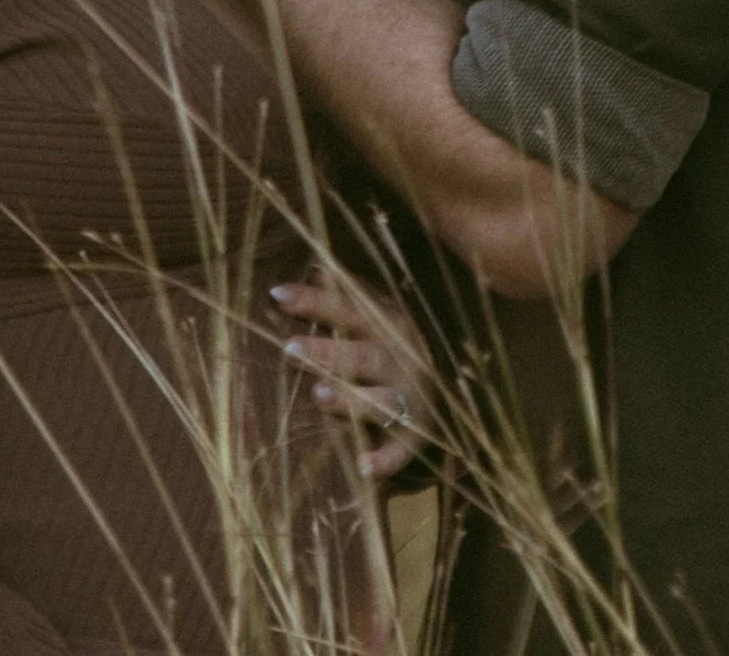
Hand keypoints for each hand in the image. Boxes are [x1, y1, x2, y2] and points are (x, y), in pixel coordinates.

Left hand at [272, 272, 431, 480]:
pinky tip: (364, 466)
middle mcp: (399, 358)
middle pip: (362, 354)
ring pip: (382, 399)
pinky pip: (403, 450)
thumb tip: (310, 262)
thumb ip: (343, 294)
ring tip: (319, 397)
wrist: (452, 384)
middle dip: (328, 353)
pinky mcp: (418, 435)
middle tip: (290, 351)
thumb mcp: (374, 313)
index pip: (346, 307)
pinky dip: (386, 460)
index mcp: (384, 323)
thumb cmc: (392, 342)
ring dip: (352, 400)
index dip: (313, 300)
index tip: (277, 294)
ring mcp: (411, 397)